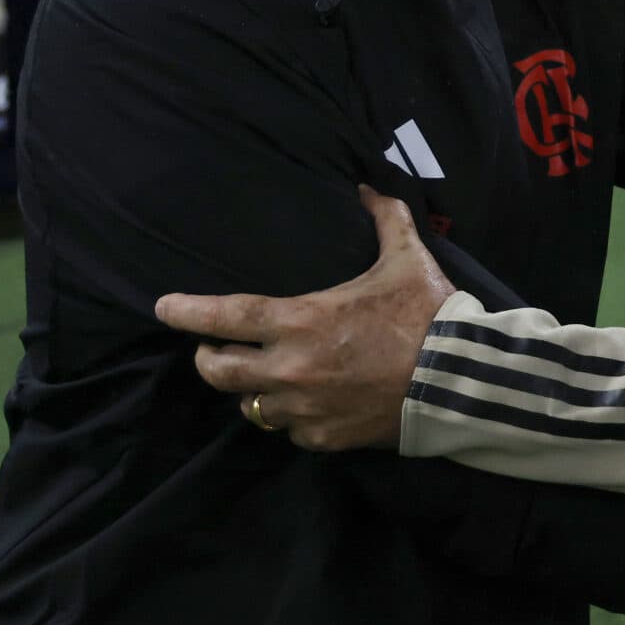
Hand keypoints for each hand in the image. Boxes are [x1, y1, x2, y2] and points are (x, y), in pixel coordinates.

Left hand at [155, 187, 457, 450]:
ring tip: (266, 379)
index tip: (164, 307)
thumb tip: (367, 186)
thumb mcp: (407, 258)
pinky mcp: (326, 439)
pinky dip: (294, 420)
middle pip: (218, 372)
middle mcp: (290, 369)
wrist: (460, 379)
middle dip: (207, 358)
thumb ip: (384, 219)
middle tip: (213, 349)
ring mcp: (305, 410)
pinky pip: (292, 433)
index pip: (224, 317)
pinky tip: (308, 407)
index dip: (188, 312)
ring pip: (251, 407)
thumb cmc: (428, 314)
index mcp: (300, 321)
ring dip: (253, 391)